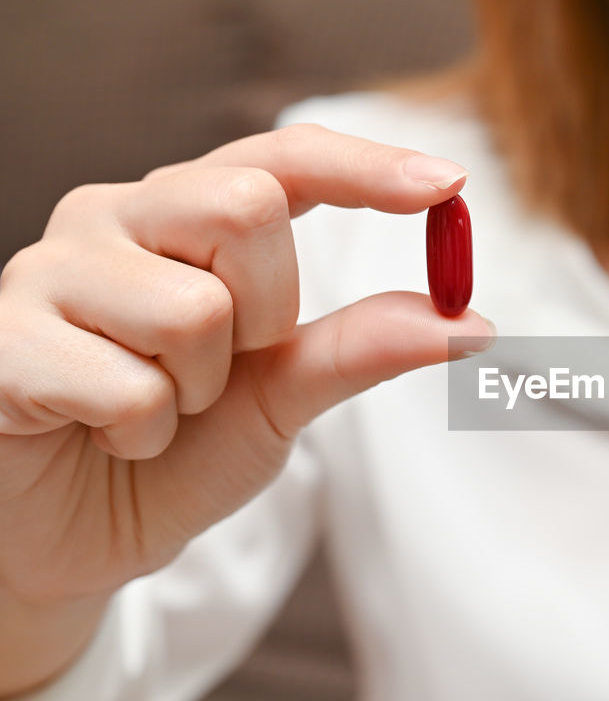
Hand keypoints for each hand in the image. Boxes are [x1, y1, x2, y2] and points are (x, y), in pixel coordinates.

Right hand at [0, 124, 491, 694]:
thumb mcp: (285, 398)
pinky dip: (141, 435)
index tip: (450, 182)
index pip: (284, 161)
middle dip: (267, 313)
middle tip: (223, 369)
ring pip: (192, 309)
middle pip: (245, 208)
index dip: (367, 167)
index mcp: (187, 216)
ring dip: (197, 391)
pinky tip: (104, 436)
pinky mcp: (1, 341)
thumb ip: (362, 348)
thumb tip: (471, 323)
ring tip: (156, 409)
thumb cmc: (176, 452)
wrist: (73, 539)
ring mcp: (48, 270)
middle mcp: (116, 217)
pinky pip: (125, 385)